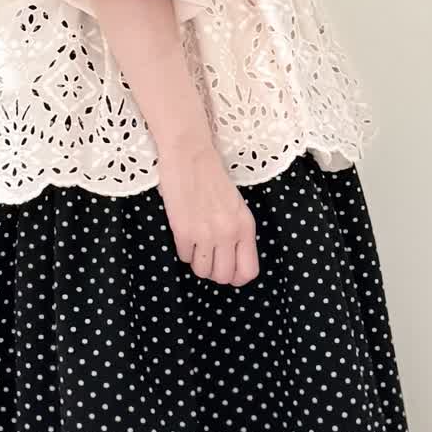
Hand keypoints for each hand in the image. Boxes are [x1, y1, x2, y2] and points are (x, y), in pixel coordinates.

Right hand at [157, 140, 259, 284]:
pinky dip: (184, 249)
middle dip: (214, 271)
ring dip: (197, 261)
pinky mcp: (184, 231)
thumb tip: (230, 260)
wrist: (190, 155)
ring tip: (196, 243)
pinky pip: (184, 257)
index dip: (236, 276)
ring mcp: (206, 234)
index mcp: (246, 226)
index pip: (248, 271)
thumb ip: (238, 233)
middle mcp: (229, 233)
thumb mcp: (236, 206)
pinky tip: (185, 232)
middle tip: (208, 257)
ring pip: (202, 271)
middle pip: (223, 277)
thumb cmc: (212, 178)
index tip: (226, 268)